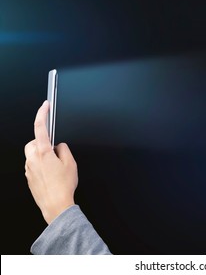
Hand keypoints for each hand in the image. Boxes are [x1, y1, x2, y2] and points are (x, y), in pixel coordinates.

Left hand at [24, 101, 77, 223]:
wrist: (55, 205)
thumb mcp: (71, 163)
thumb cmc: (63, 186)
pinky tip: (52, 174)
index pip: (40, 127)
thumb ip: (64, 149)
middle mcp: (32, 160)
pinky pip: (33, 165)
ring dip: (42, 155)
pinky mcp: (29, 178)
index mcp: (43, 153)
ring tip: (56, 166)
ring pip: (32, 154)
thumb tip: (60, 146)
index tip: (45, 106)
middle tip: (56, 150)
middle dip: (43, 142)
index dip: (42, 113)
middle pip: (34, 142)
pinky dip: (41, 165)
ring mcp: (29, 169)